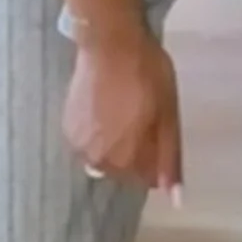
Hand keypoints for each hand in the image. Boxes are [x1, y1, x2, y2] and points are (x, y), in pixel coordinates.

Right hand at [64, 33, 181, 196]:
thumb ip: (170, 160)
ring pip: (106, 156)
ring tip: (125, 107)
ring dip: (117, 142)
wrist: (109, 42)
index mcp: (124, 159)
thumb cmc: (147, 75)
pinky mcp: (66, 127)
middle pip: (125, 169)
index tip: (160, 126)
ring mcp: (77, 145)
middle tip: (145, 113)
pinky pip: (89, 141)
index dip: (159, 153)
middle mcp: (96, 160)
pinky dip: (100, 131)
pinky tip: (107, 105)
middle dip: (138, 149)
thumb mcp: (169, 115)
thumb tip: (175, 198)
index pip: (147, 178)